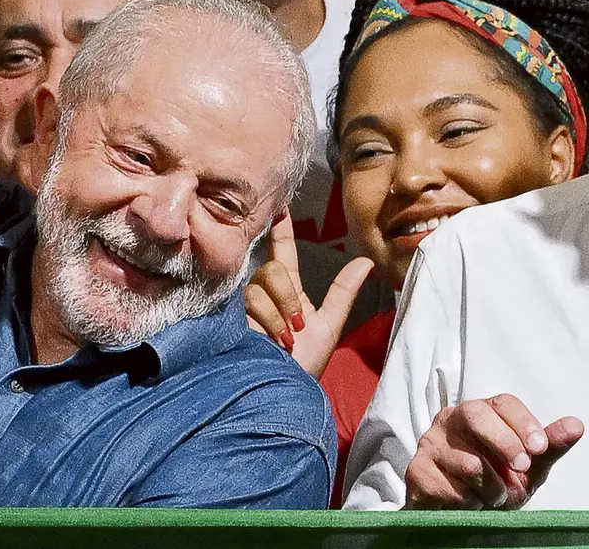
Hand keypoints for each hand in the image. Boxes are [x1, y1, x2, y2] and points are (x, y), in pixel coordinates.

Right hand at [244, 209, 373, 377]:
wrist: (283, 391)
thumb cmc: (304, 365)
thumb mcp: (328, 327)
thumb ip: (343, 292)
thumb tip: (367, 260)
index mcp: (287, 291)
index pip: (281, 251)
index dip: (280, 228)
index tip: (279, 204)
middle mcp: (262, 293)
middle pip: (272, 271)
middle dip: (287, 297)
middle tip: (296, 328)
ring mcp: (243, 306)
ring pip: (257, 288)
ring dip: (276, 316)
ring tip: (282, 342)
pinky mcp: (228, 319)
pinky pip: (244, 304)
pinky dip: (263, 322)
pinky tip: (265, 339)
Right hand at [405, 394, 583, 509]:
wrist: (458, 516)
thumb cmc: (493, 484)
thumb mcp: (527, 468)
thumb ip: (548, 447)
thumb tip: (576, 424)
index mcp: (477, 413)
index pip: (501, 403)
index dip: (523, 422)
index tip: (539, 447)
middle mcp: (449, 421)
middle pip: (475, 414)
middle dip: (505, 443)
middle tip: (521, 468)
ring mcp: (429, 444)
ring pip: (469, 462)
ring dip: (492, 489)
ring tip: (492, 496)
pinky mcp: (417, 471)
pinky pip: (452, 488)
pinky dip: (470, 502)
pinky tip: (469, 502)